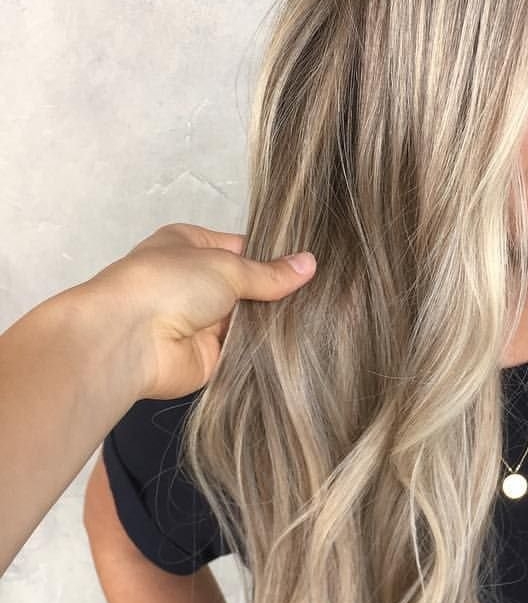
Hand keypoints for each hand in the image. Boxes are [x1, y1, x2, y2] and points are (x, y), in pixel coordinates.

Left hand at [85, 222, 315, 399]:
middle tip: (323, 294)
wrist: (130, 340)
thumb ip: (269, 273)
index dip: (273, 256)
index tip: (309, 265)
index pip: (241, 248)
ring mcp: (201, 321)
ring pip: (248, 319)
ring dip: (273, 321)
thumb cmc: (168, 284)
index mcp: (190, 246)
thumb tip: (309, 264)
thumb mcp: (227, 266)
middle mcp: (194, 282)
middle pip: (247, 286)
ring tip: (321, 317)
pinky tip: (301, 346)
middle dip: (277, 292)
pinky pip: (245, 350)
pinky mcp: (209, 356)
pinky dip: (265, 349)